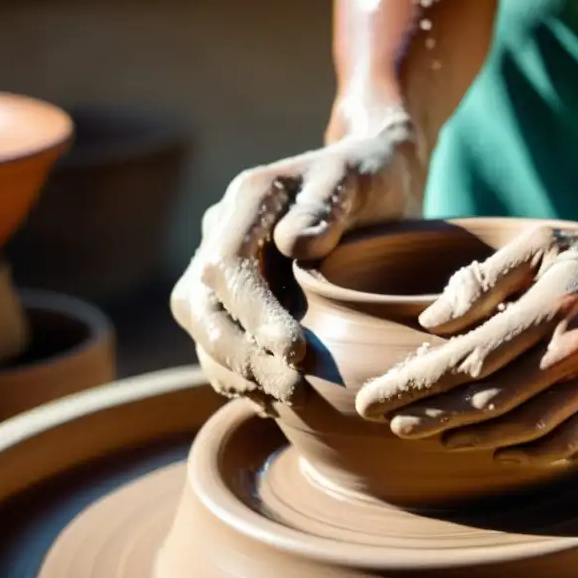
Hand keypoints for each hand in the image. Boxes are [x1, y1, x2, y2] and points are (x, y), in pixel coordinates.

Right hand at [171, 120, 423, 402]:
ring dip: (239, 372)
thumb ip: (327, 207)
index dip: (253, 314)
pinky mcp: (241, 297)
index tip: (296, 350)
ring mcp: (227, 267)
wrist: (377, 178)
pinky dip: (244, 375)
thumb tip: (293, 245)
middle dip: (240, 354)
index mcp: (248, 200)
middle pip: (200, 306)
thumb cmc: (373, 178)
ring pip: (205, 331)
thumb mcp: (360, 181)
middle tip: (292, 388)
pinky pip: (223, 344)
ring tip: (289, 399)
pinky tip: (280, 397)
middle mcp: (223, 232)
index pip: (226, 265)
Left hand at [355, 220, 577, 466]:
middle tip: (393, 425)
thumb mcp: (543, 244)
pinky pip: (570, 448)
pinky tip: (494, 450)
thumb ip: (486, 280)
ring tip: (433, 437)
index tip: (374, 399)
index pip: (469, 358)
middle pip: (490, 403)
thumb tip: (431, 323)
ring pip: (526, 432)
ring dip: (471, 440)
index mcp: (555, 309)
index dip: (415, 384)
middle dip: (432, 418)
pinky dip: (526, 455)